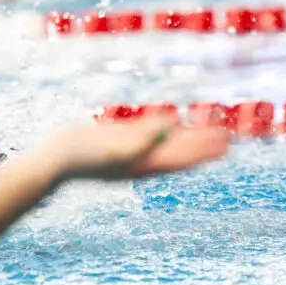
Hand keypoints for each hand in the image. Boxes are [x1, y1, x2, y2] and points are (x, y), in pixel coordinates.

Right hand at [49, 118, 228, 181]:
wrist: (57, 159)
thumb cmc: (85, 156)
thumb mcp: (118, 146)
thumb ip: (145, 137)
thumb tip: (171, 124)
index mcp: (146, 165)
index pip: (183, 158)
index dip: (205, 150)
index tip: (226, 144)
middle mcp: (142, 160)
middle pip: (180, 152)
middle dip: (203, 144)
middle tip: (228, 136)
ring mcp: (131, 151)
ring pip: (167, 143)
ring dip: (188, 135)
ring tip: (207, 127)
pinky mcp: (119, 140)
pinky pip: (148, 133)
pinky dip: (164, 127)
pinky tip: (170, 119)